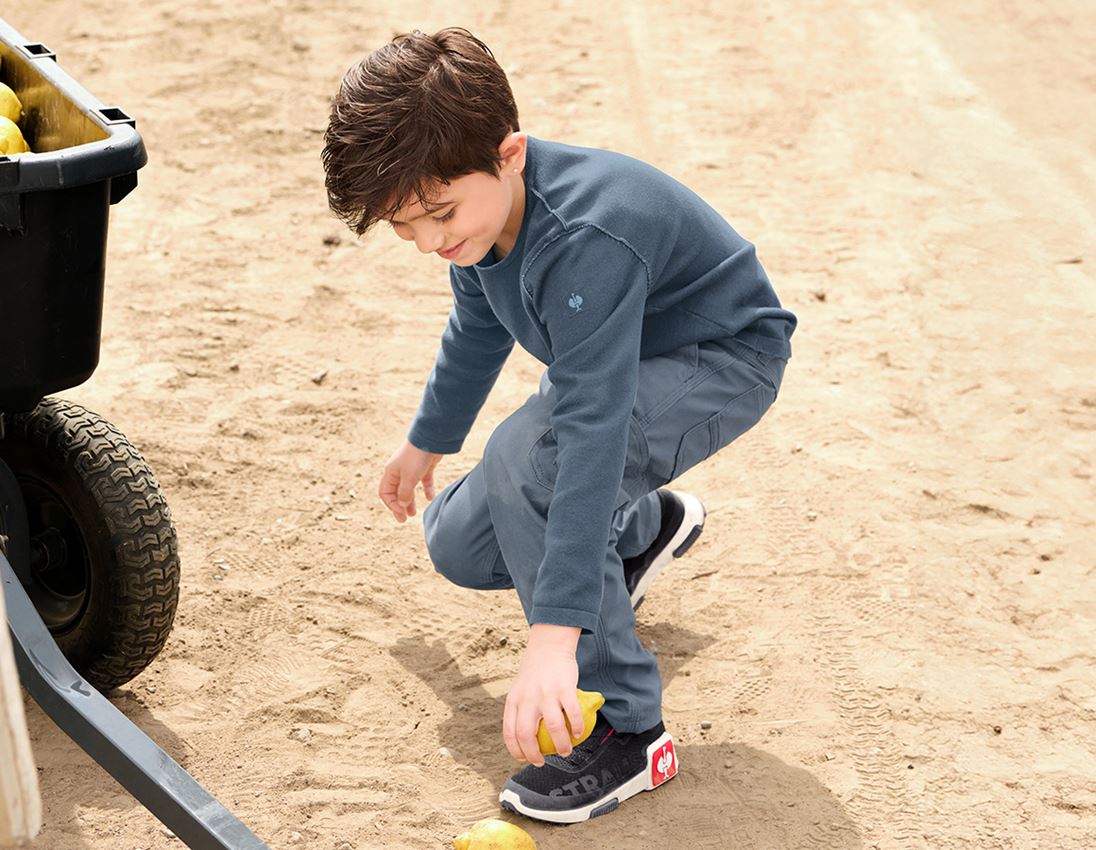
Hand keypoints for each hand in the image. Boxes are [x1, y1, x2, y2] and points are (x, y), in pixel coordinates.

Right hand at [379, 439, 443, 521]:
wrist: (432, 438)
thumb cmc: (417, 457)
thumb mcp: (409, 478)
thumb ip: (405, 493)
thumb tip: (402, 506)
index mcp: (391, 472)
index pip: (385, 493)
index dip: (391, 505)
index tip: (401, 514)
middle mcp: (399, 471)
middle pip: (396, 492)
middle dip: (400, 506)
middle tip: (405, 519)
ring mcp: (412, 468)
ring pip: (409, 488)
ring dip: (410, 501)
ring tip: (414, 513)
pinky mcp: (425, 466)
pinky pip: (423, 481)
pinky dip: (426, 490)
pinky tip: (430, 498)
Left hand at [503, 624, 583, 766]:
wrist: (549, 646)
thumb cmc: (535, 671)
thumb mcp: (520, 690)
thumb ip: (520, 710)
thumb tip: (524, 739)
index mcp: (514, 700)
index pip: (510, 733)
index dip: (516, 751)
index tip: (524, 759)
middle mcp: (528, 698)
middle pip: (526, 735)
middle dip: (534, 755)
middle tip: (542, 761)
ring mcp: (546, 693)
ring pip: (553, 728)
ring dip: (561, 745)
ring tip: (565, 750)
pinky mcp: (565, 688)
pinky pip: (573, 713)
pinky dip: (577, 727)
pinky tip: (579, 733)